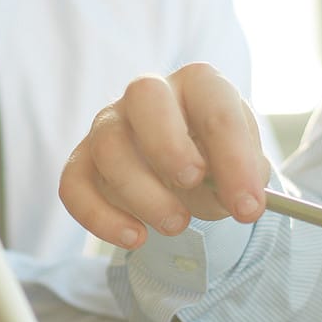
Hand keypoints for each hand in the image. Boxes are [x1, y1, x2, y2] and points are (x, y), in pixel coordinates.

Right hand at [59, 64, 270, 248]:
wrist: (186, 174)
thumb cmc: (216, 162)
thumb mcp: (242, 168)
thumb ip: (245, 179)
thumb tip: (242, 200)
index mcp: (198, 84)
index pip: (215, 106)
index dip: (234, 158)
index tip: (248, 206)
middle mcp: (149, 95)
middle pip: (144, 96)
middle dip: (169, 144)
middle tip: (193, 183)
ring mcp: (110, 124)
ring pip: (109, 145)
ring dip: (143, 193)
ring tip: (176, 224)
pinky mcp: (83, 161)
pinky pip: (74, 184)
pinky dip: (101, 217)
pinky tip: (134, 238)